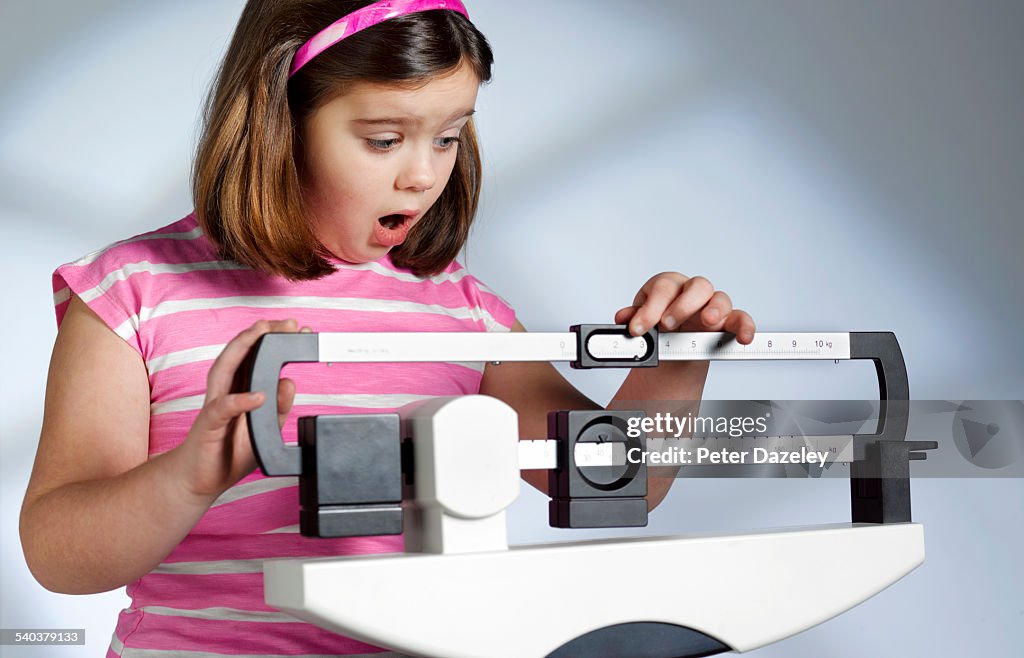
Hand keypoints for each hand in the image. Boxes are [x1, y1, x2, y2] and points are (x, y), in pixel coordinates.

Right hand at [176, 319, 306, 500]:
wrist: (199, 481)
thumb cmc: (229, 452)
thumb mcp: (264, 429)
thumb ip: (278, 407)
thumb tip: (290, 381)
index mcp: (238, 389)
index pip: (256, 358)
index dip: (274, 341)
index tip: (300, 330)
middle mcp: (225, 391)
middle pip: (239, 354)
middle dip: (261, 334)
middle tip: (287, 323)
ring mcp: (214, 406)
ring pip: (224, 369)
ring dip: (243, 349)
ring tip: (263, 334)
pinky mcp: (207, 426)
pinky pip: (222, 409)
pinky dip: (239, 400)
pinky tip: (258, 395)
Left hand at [614, 272, 755, 342]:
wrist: (672, 340)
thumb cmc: (658, 323)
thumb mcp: (642, 321)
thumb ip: (633, 318)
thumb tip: (622, 318)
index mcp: (669, 286)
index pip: (663, 287)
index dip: (650, 308)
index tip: (638, 328)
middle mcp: (693, 292)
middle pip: (697, 286)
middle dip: (683, 305)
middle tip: (667, 324)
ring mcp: (713, 305)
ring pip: (721, 298)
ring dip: (714, 310)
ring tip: (706, 322)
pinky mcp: (728, 321)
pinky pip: (741, 319)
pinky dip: (744, 327)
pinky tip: (743, 338)